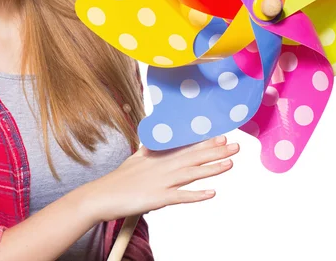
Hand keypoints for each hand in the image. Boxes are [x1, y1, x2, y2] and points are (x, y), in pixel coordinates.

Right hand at [83, 135, 238, 222]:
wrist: (100, 196)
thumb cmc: (117, 180)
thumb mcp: (134, 160)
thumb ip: (148, 151)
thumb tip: (154, 142)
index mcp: (157, 158)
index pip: (185, 147)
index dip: (204, 142)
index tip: (220, 135)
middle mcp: (162, 167)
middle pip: (193, 158)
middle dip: (215, 151)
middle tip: (235, 145)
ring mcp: (161, 182)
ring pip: (191, 174)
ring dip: (211, 168)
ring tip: (230, 163)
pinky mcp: (157, 198)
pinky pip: (180, 197)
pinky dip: (196, 195)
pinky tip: (211, 193)